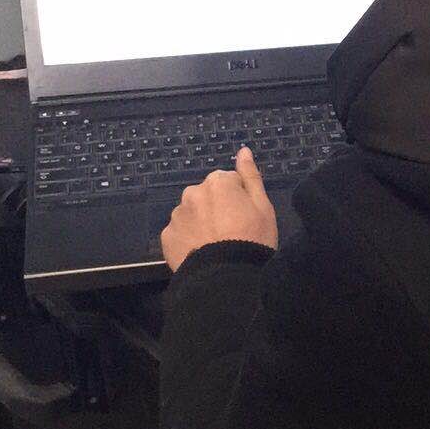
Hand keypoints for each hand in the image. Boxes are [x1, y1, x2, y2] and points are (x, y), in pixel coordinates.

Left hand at [160, 147, 278, 270]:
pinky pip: (179, 233)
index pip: (230, 182)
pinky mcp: (166, 237)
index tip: (245, 218)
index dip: (239, 200)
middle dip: (216, 208)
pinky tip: (201, 253)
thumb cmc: (252, 239)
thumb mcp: (263, 206)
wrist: (226, 277)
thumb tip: (243, 151)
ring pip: (191, 214)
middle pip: (207, 196)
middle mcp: (192, 193)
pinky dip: (188, 239)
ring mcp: (177, 215)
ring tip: (215, 245)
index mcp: (218, 182)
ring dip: (200, 223)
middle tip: (231, 232)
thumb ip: (251, 176)